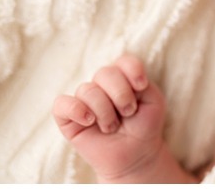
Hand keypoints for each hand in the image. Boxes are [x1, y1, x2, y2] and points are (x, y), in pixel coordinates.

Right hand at [52, 54, 170, 180]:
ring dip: (105, 111)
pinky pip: (61, 104)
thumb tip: (120, 77)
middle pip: (105, 73)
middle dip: (121, 94)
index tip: (142, 86)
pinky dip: (76, 110)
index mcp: (122, 77)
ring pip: (87, 90)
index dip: (132, 70)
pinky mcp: (67, 118)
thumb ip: (141, 84)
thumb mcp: (153, 101)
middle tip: (129, 112)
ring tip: (112, 126)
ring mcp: (83, 101)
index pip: (122, 61)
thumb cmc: (144, 125)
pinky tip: (89, 121)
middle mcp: (101, 86)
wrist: (135, 154)